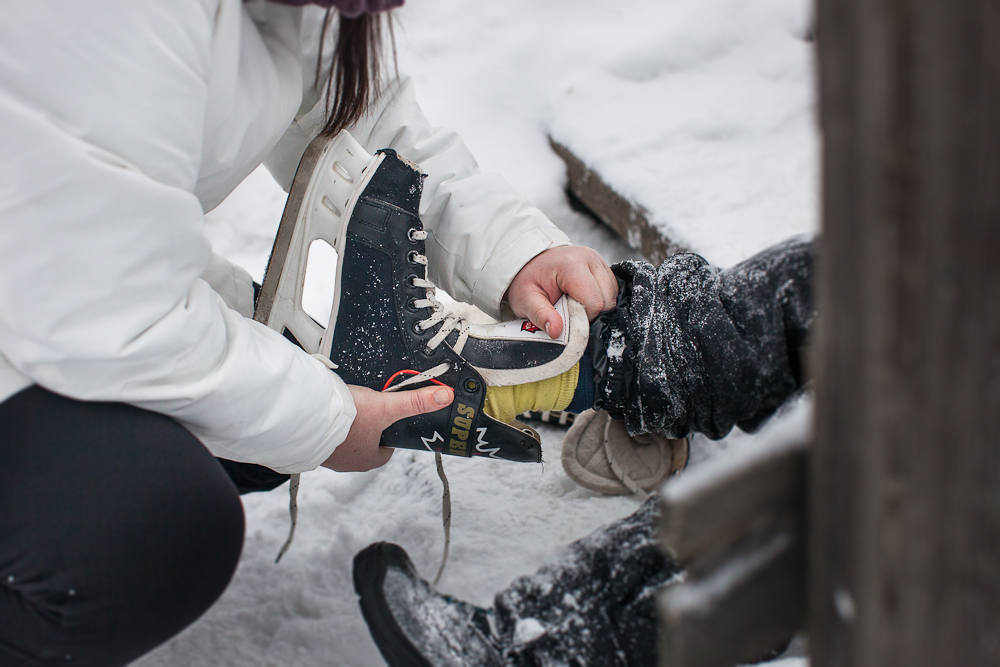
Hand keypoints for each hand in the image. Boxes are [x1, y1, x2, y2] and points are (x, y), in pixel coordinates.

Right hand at [322, 384, 453, 471]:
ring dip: (347, 426)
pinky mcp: (311, 443)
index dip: (390, 437)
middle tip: (369, 410)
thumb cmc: (344, 417)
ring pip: (344, 440)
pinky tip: (328, 410)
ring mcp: (327, 454)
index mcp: (367, 459)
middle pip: (365, 445)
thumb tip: (443, 398)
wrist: (305, 414)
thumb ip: (414, 402)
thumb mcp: (386, 406)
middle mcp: (347, 462)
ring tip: (348, 407)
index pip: (386, 452)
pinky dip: (328, 424)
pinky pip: (324, 435)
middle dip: (368, 428)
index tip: (390, 422)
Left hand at [506, 246, 617, 338]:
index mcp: (571, 265)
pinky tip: (583, 299)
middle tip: (570, 311)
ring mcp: (598, 260)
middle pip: (607, 300)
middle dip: (591, 313)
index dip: (583, 318)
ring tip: (575, 304)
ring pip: (613, 295)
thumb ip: (541, 315)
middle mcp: (590, 258)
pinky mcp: (603, 266)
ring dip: (597, 307)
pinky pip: (612, 290)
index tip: (566, 317)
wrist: (529, 263)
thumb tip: (556, 331)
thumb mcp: (525, 300)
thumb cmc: (528, 280)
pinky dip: (600, 299)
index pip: (594, 302)